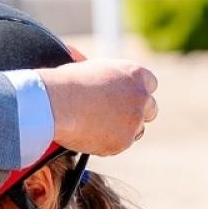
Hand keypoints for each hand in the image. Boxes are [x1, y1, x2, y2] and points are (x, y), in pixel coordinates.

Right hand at [40, 60, 158, 155]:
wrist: (56, 105)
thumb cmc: (66, 83)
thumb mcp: (88, 68)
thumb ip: (102, 73)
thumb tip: (85, 62)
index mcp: (135, 73)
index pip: (150, 84)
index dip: (137, 92)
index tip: (128, 99)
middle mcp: (140, 96)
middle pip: (151, 109)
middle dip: (137, 114)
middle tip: (118, 117)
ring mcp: (135, 120)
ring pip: (137, 130)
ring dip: (123, 131)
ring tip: (96, 126)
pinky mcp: (124, 141)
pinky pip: (119, 146)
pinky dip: (106, 143)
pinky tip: (88, 135)